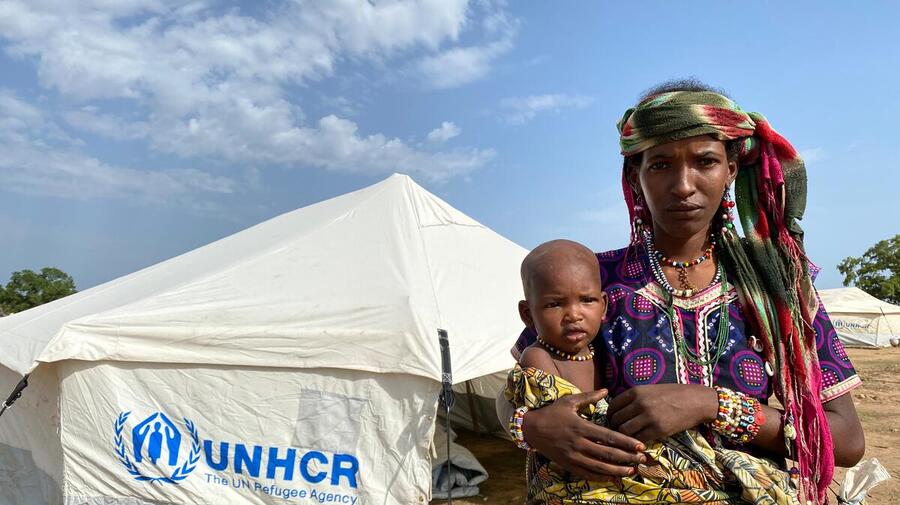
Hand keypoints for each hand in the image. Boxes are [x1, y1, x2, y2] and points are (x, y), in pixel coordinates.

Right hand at [522, 388, 646, 479]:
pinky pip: (587, 474)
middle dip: (627, 457)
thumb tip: (606, 390)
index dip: (626, 442)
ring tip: (632, 470)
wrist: (531, 428)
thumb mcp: (569, 401)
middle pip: (608, 453)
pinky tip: (613, 477)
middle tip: (643, 459)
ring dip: (618, 469)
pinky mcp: (568, 465)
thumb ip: (589, 397)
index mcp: (581, 427)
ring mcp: (573, 456)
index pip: (608, 436)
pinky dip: (601, 477)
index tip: (640, 445)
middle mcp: (578, 443)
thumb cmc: (551, 412)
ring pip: (599, 466)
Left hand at [607, 384, 717, 442]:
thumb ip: (635, 397)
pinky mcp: (659, 430)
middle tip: (620, 431)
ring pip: (624, 431)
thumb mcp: (650, 389)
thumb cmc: (674, 394)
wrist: (696, 401)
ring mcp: (649, 417)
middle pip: (616, 419)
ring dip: (624, 436)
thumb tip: (619, 409)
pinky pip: (639, 439)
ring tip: (629, 437)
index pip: (613, 405)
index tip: (614, 419)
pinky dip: (637, 442)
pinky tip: (640, 441)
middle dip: (615, 426)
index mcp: (636, 391)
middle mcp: (640, 403)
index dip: (611, 415)